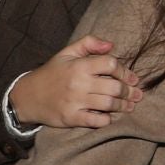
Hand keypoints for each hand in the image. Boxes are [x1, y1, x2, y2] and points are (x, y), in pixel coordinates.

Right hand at [9, 34, 144, 129]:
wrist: (27, 96)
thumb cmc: (52, 73)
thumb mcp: (67, 53)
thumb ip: (89, 43)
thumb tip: (111, 45)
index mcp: (79, 65)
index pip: (111, 64)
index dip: (124, 71)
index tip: (131, 78)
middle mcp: (78, 83)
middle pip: (114, 87)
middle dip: (129, 91)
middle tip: (136, 94)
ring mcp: (74, 101)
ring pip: (109, 104)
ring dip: (123, 106)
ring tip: (129, 105)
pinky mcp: (71, 117)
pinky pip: (97, 121)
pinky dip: (107, 120)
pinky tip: (110, 116)